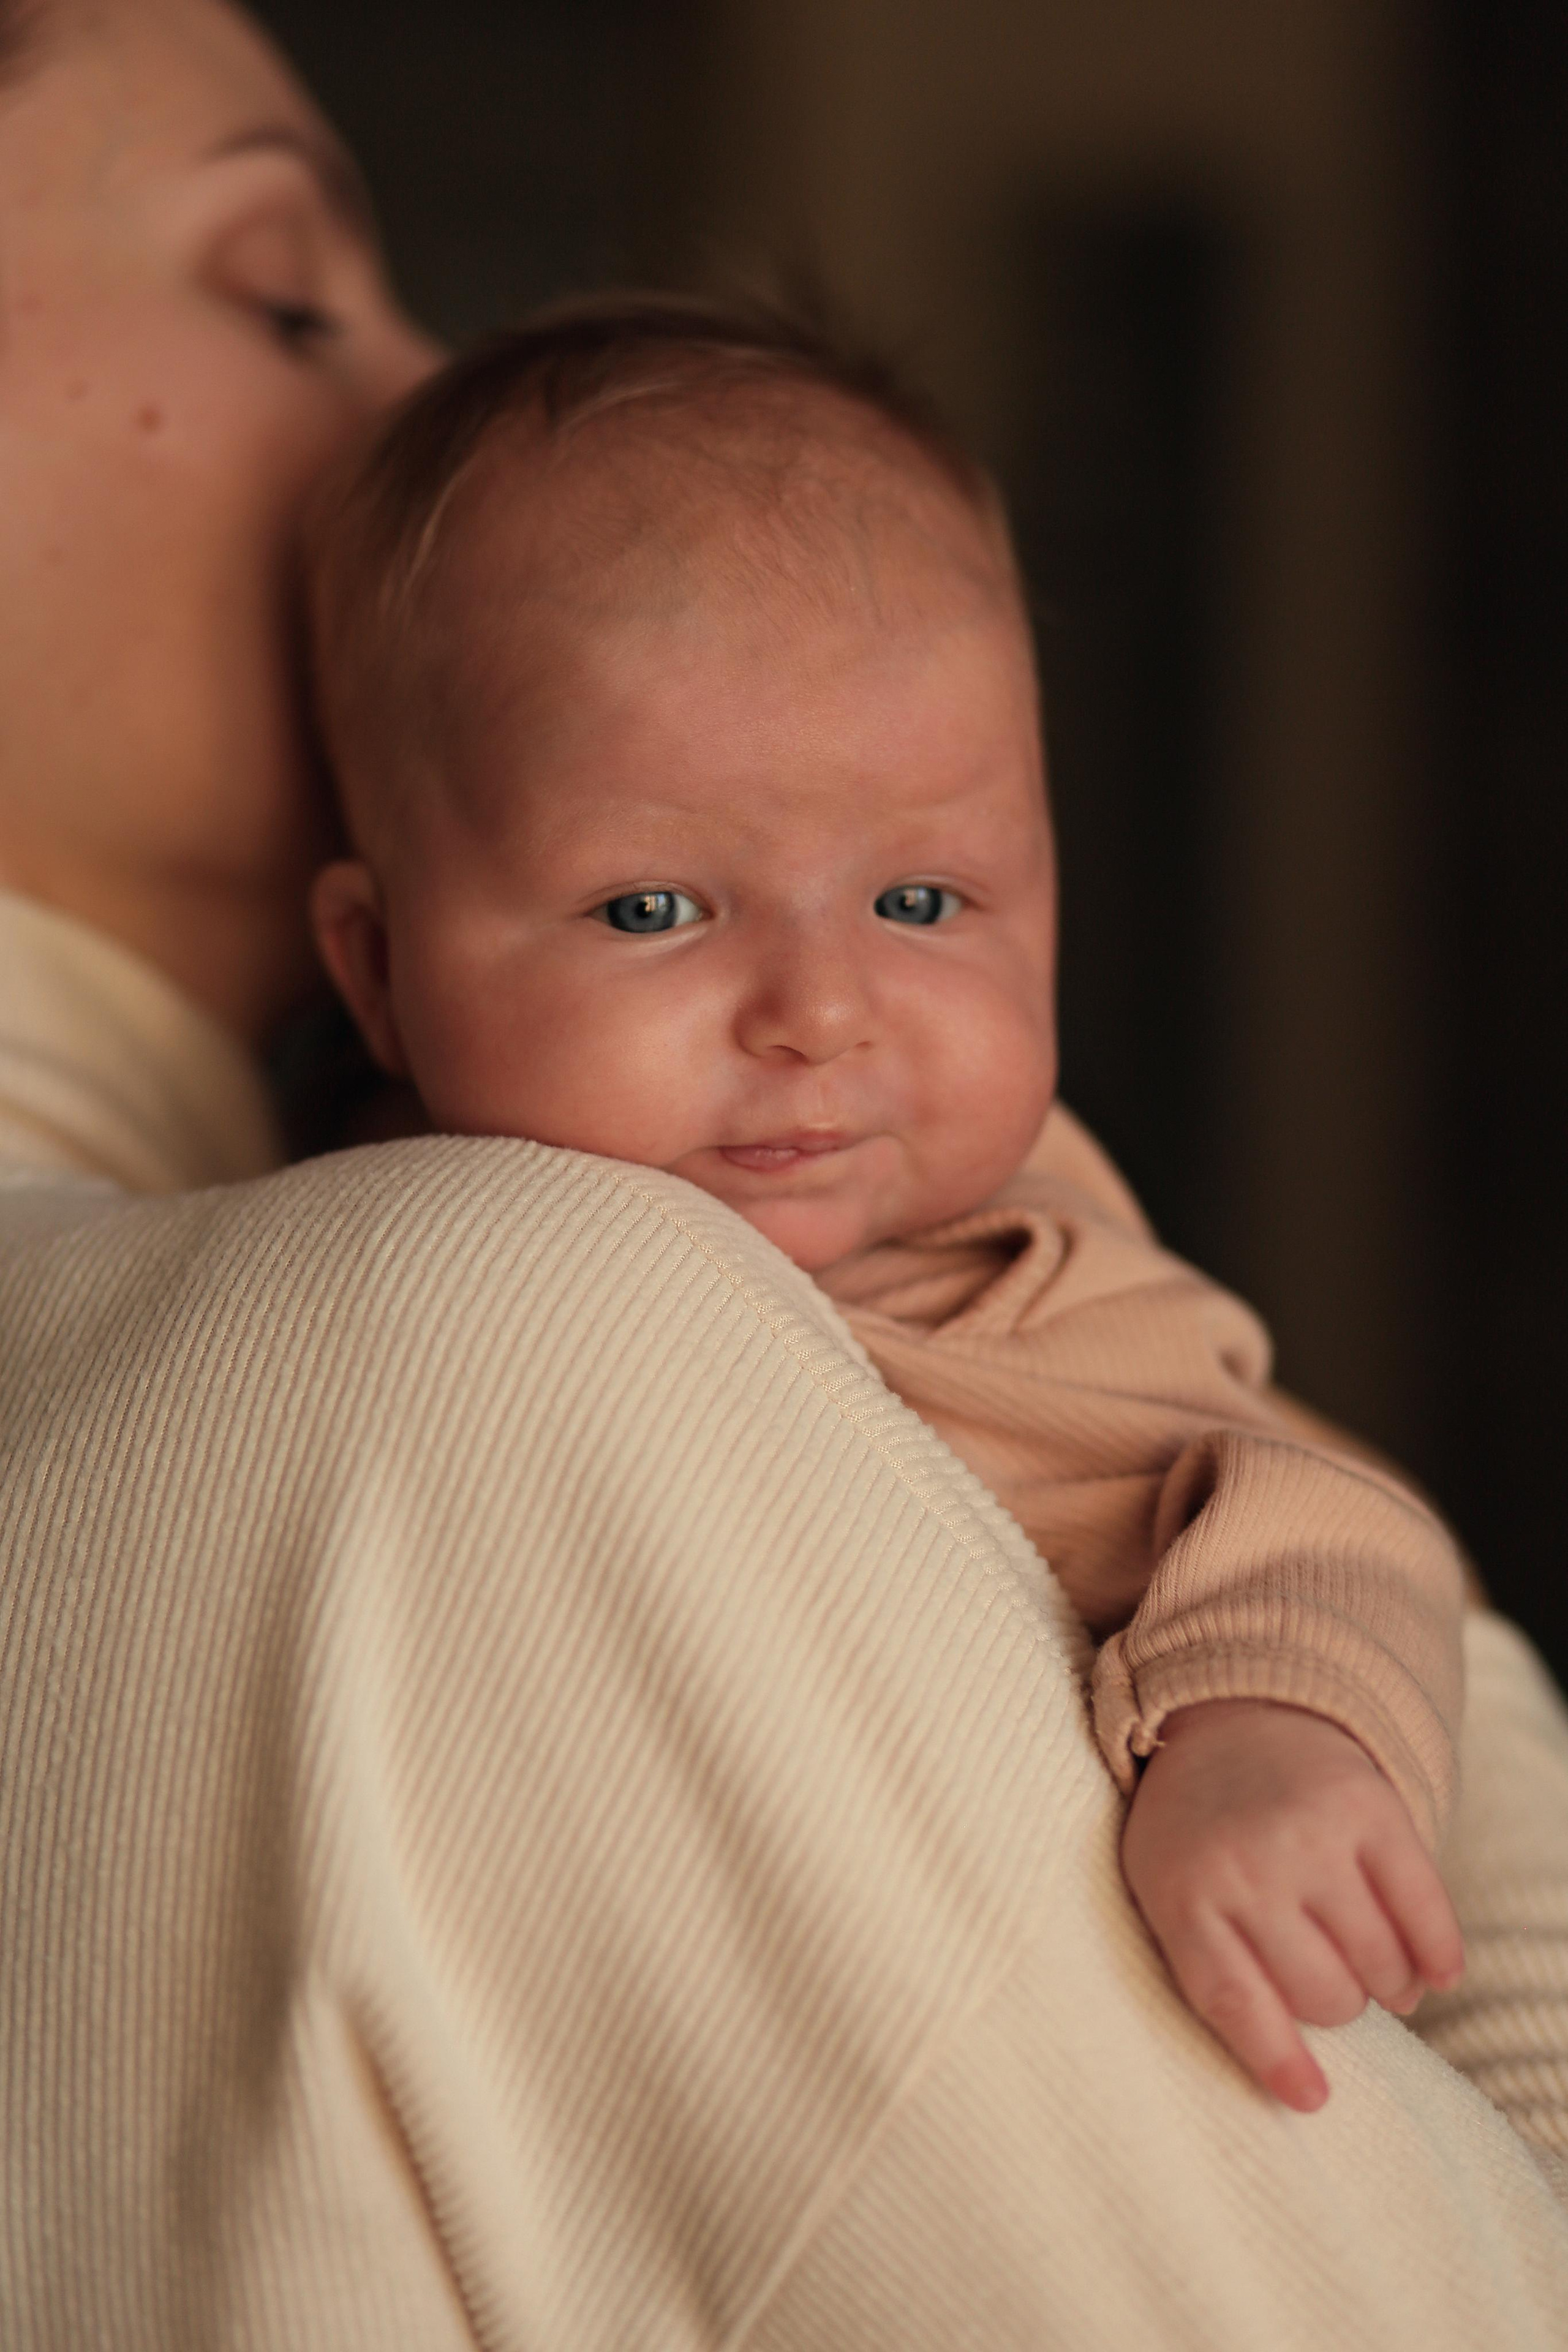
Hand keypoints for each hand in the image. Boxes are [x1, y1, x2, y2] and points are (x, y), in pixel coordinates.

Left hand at [1120, 1698, 1463, 2111]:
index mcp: (1183, 1894)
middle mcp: (1247, 1865)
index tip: (1313, 2100)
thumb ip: (1205, 1964)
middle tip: (1329, 1981)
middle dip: (1336, 2004)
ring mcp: (1311, 1833)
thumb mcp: (1166, 1885)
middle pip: (1322, 1994)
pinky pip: (1426, 1909)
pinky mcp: (1370, 1807)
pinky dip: (1439, 1954)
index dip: (1279, 2060)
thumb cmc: (1199, 1827)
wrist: (1235, 1715)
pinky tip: (1438, 1974)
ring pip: (1380, 1965)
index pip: (1234, 2001)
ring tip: (1375, 1971)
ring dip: (1388, 1985)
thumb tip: (1284, 2070)